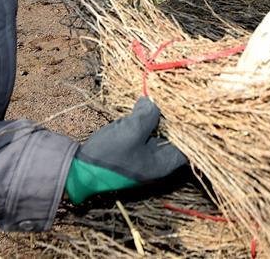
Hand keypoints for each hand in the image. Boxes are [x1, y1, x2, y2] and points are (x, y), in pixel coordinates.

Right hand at [64, 97, 186, 204]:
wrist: (79, 172)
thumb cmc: (109, 155)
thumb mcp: (131, 131)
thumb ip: (147, 115)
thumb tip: (152, 102)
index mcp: (164, 163)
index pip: (188, 144)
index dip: (190, 124)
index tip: (188, 105)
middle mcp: (158, 163)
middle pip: (174, 137)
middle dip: (172, 118)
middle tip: (170, 97)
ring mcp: (144, 159)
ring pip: (159, 135)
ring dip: (157, 119)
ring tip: (156, 100)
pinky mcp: (132, 154)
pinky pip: (146, 136)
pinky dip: (146, 124)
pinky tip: (140, 110)